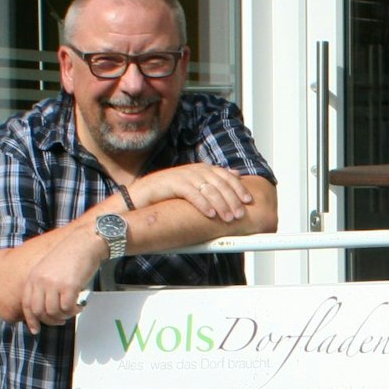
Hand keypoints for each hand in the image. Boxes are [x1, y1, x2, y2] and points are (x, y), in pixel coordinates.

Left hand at [18, 229, 101, 332]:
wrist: (84, 243)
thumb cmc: (71, 256)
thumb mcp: (50, 269)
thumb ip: (45, 285)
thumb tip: (48, 307)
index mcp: (33, 277)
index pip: (27, 304)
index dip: (31, 320)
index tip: (36, 330)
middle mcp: (40, 281)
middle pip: (39, 312)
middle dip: (50, 321)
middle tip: (61, 320)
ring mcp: (53, 284)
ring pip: (53, 313)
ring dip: (64, 316)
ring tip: (73, 310)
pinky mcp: (68, 287)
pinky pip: (67, 309)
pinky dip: (74, 311)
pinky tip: (80, 306)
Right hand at [131, 162, 253, 220]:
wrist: (140, 195)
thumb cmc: (169, 194)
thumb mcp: (194, 185)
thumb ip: (213, 180)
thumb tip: (235, 174)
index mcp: (202, 169)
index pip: (226, 176)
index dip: (238, 188)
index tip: (249, 200)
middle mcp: (194, 170)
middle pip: (220, 183)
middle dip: (232, 199)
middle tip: (240, 214)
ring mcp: (183, 175)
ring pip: (208, 189)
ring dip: (221, 204)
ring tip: (229, 218)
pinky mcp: (172, 183)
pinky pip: (192, 194)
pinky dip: (203, 204)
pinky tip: (211, 215)